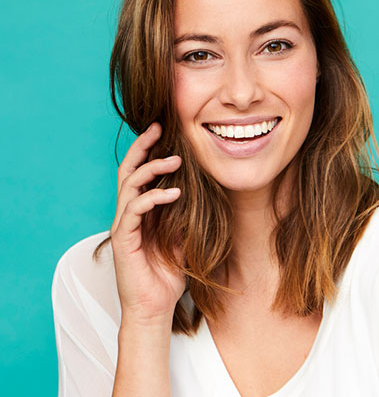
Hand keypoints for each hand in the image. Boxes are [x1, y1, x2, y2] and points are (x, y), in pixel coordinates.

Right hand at [110, 122, 184, 325]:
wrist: (154, 307)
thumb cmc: (167, 274)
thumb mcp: (181, 237)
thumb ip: (183, 215)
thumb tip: (196, 193)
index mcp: (140, 212)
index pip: (139, 174)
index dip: (148, 151)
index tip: (163, 132)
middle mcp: (128, 214)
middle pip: (128, 171)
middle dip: (142, 148)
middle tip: (157, 128)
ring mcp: (124, 226)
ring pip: (129, 185)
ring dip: (151, 169)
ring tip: (175, 160)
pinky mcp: (123, 239)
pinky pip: (134, 210)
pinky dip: (153, 198)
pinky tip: (174, 194)